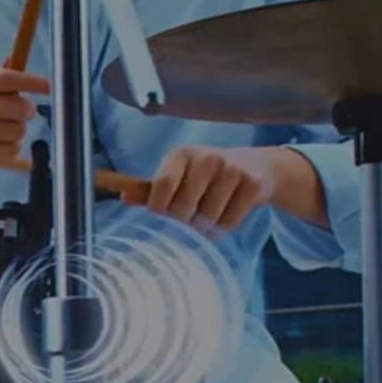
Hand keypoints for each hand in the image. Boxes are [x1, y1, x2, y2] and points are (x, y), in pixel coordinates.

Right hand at [0, 67, 50, 171]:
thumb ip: (0, 76)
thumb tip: (15, 56)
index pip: (5, 79)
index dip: (31, 82)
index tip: (49, 86)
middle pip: (18, 107)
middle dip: (28, 110)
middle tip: (24, 112)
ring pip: (19, 131)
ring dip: (19, 131)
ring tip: (5, 130)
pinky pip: (12, 150)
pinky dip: (12, 148)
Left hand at [144, 145, 290, 231]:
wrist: (257, 167)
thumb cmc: (206, 176)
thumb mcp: (178, 176)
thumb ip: (150, 189)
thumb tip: (124, 197)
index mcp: (181, 154)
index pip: (162, 185)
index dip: (159, 209)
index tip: (162, 218)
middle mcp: (207, 157)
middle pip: (183, 208)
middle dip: (182, 223)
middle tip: (187, 222)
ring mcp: (232, 169)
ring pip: (207, 218)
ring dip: (203, 228)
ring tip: (206, 218)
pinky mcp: (252, 184)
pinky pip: (228, 222)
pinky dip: (222, 228)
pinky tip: (223, 217)